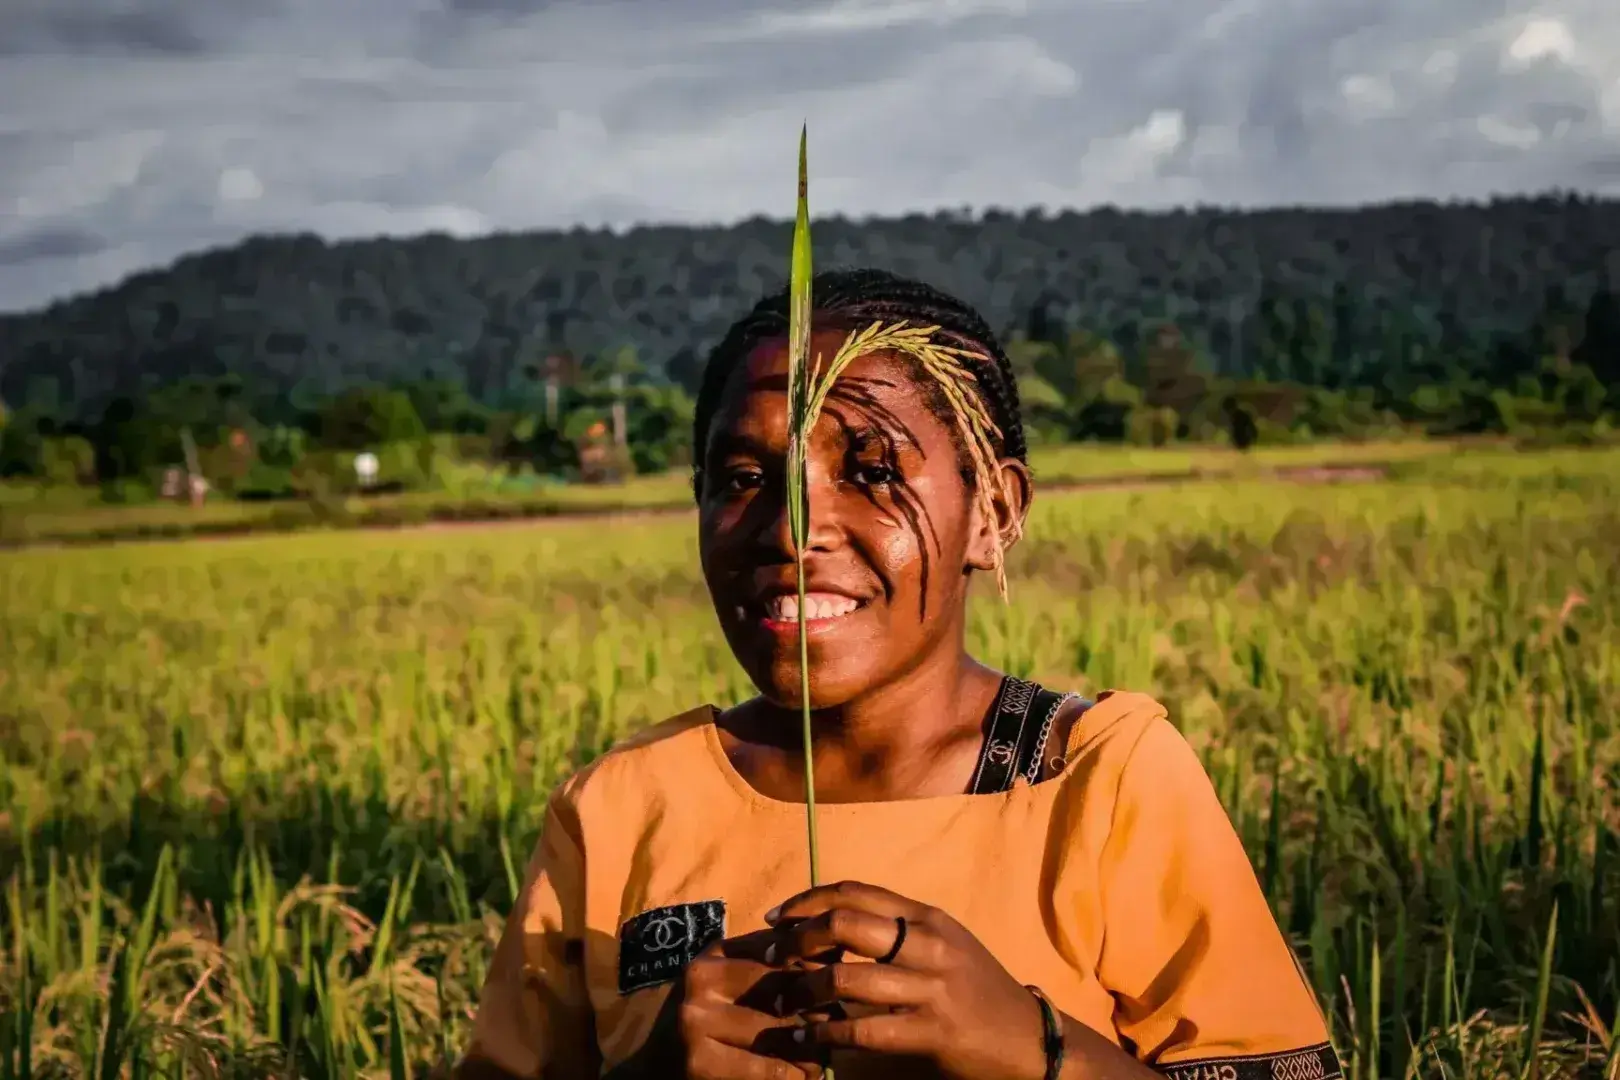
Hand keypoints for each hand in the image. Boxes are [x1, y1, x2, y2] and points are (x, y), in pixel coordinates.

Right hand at [640, 928, 826, 1079]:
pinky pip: (766, 1070)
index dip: (816, 973)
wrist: (655, 1063)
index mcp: (714, 954)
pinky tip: (803, 1077)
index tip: (837, 991)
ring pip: (779, 1033)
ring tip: (823, 1057)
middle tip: (838, 1027)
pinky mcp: (699, 1062)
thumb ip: (772, 961)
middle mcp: (701, 980)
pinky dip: (793, 1076)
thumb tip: (834, 948)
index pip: (781, 955)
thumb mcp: (732, 977)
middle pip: (783, 992)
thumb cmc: (708, 1016)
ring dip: (812, 1049)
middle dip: (818, 1011)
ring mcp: (697, 1021)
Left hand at [759, 881, 1050, 1079]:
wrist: (1028, 1040)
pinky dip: (824, 1032)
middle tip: (772, 957)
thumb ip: (898, 929)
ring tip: (783, 1002)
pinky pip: (862, 1029)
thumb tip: (832, 922)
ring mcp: (932, 988)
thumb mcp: (944, 944)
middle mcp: (929, 944)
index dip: (807, 900)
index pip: (854, 892)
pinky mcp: (932, 1031)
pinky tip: (806, 1037)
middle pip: (843, 924)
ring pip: (844, 978)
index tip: (775, 917)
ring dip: (801, 991)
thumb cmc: (978, 990)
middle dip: (796, 940)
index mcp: (928, 917)